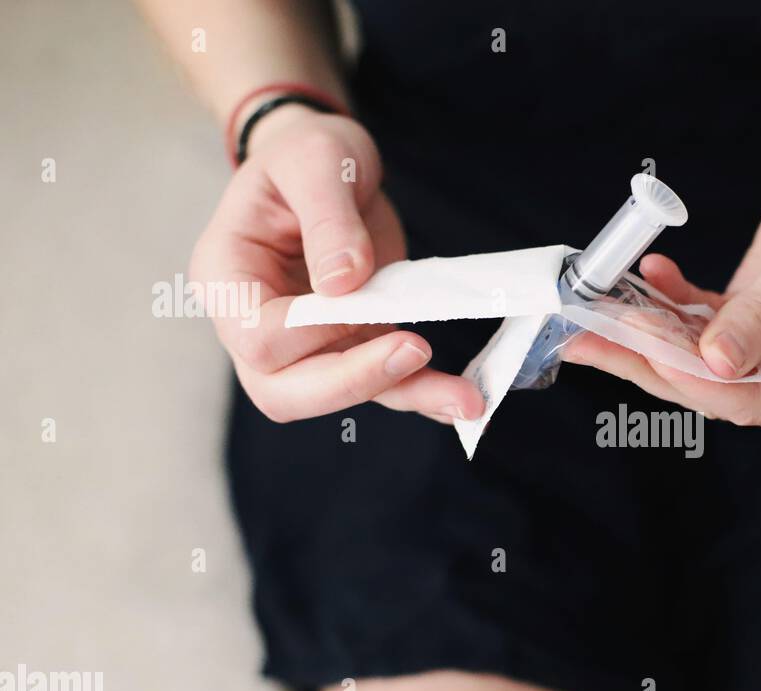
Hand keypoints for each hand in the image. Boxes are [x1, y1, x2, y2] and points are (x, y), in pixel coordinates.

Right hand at [188, 107, 483, 423]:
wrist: (328, 166)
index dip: (312, 330)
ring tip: (467, 399)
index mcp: (228, 279)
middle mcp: (255, 324)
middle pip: (285, 391)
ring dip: (404, 395)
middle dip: (353, 382)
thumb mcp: (315, 161)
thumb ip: (327, 219)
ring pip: (340, 396)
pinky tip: (462, 395)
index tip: (360, 292)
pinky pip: (382, 383)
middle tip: (416, 352)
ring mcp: (303, 344)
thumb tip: (342, 283)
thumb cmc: (305, 154)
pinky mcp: (350, 346)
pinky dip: (422, 390)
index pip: (259, 338)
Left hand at [564, 158, 760, 430]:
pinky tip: (647, 275)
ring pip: (699, 364)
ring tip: (594, 309)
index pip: (753, 402)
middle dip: (649, 360)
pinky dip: (672, 303)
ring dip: (647, 334)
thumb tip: (712, 362)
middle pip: (715, 390)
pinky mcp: (757, 336)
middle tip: (585, 335)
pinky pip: (703, 329)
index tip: (641, 340)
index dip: (691, 376)